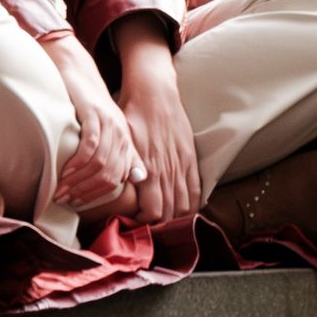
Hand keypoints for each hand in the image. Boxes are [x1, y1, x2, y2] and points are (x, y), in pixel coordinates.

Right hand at [42, 31, 145, 211]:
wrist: (76, 71)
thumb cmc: (85, 104)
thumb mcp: (105, 131)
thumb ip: (119, 154)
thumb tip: (135, 179)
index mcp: (125, 142)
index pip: (117, 180)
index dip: (96, 195)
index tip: (76, 202)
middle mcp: (121, 135)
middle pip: (109, 176)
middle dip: (85, 192)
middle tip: (63, 199)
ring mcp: (110, 124)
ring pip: (99, 165)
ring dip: (78, 181)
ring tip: (60, 189)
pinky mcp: (95, 115)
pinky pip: (90, 147)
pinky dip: (77, 163)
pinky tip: (64, 171)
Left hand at [110, 14, 200, 223]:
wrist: (154, 91)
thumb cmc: (131, 114)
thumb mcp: (122, 141)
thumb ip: (125, 167)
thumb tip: (121, 192)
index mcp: (147, 168)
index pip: (153, 212)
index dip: (145, 222)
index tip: (135, 221)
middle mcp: (166, 170)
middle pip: (170, 213)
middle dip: (159, 224)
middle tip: (149, 225)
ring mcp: (181, 165)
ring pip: (185, 205)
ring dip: (176, 217)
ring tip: (164, 221)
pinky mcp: (190, 157)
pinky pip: (196, 189)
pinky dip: (192, 204)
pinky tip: (184, 211)